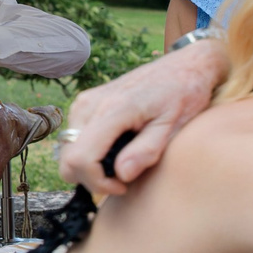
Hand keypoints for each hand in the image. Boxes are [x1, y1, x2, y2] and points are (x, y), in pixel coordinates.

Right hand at [62, 38, 228, 194]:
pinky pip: (76, 139)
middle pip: (68, 160)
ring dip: (91, 166)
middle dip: (92, 178)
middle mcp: (90, 104)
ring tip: (124, 160)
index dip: (98, 182)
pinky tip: (118, 148)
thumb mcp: (175, 124)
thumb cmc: (184, 93)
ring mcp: (84, 103)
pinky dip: (92, 152)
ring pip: (68, 152)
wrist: (183, 66)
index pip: (81, 158)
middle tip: (124, 178)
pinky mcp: (85, 104)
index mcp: (113, 109)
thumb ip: (148, 150)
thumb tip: (122, 175)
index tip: (123, 186)